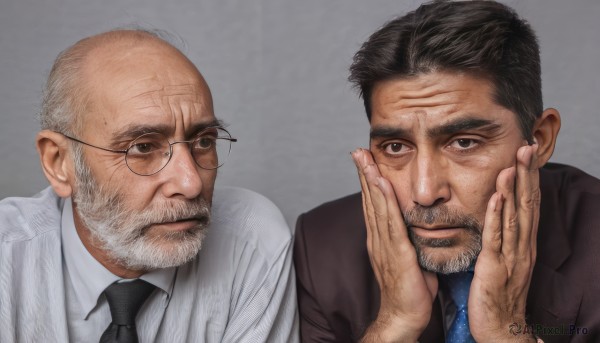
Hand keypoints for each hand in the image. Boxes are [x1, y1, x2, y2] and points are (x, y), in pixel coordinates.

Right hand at [352, 148, 437, 342]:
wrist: (404, 316)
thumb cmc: (410, 291)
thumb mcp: (411, 259)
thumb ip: (411, 241)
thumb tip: (421, 228)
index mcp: (381, 239)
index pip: (373, 205)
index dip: (369, 183)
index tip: (366, 162)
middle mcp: (378, 238)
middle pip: (369, 200)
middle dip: (364, 173)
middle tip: (358, 151)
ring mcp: (384, 244)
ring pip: (376, 205)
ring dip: (369, 179)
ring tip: (364, 158)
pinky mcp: (395, 251)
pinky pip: (389, 220)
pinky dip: (383, 199)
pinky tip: (381, 182)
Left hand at [468, 144, 539, 341]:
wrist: (501, 328)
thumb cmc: (499, 292)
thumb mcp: (506, 259)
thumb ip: (504, 235)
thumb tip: (500, 211)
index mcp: (523, 243)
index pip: (528, 204)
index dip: (529, 178)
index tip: (527, 152)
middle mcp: (522, 246)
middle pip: (527, 205)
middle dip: (527, 175)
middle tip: (527, 146)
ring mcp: (510, 257)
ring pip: (514, 217)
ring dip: (514, 189)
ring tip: (513, 163)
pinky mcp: (494, 267)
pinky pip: (496, 238)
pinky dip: (496, 216)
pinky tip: (496, 197)